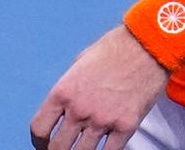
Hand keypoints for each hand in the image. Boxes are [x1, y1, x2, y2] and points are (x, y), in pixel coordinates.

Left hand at [29, 25, 168, 149]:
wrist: (145, 46)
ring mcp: (102, 120)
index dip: (38, 142)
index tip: (44, 145)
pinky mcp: (126, 126)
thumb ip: (69, 90)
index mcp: (63, 91)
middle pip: (58, 149)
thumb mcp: (79, 64)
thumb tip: (63, 110)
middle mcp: (79, 108)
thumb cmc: (113, 50)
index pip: (39, 128)